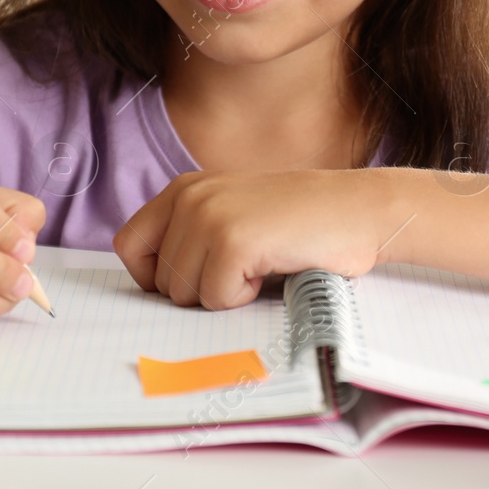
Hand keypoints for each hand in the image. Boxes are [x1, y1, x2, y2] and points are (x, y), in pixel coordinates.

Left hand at [112, 169, 399, 309]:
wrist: (358, 209)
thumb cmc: (301, 222)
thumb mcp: (233, 213)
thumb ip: (191, 236)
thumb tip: (156, 287)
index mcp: (183, 189)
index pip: (129, 246)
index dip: (154, 277)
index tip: (195, 280)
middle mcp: (189, 198)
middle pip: (159, 280)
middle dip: (199, 289)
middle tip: (244, 267)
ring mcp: (208, 217)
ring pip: (184, 294)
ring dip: (223, 293)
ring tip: (260, 264)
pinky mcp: (232, 242)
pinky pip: (215, 299)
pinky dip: (243, 298)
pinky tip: (270, 269)